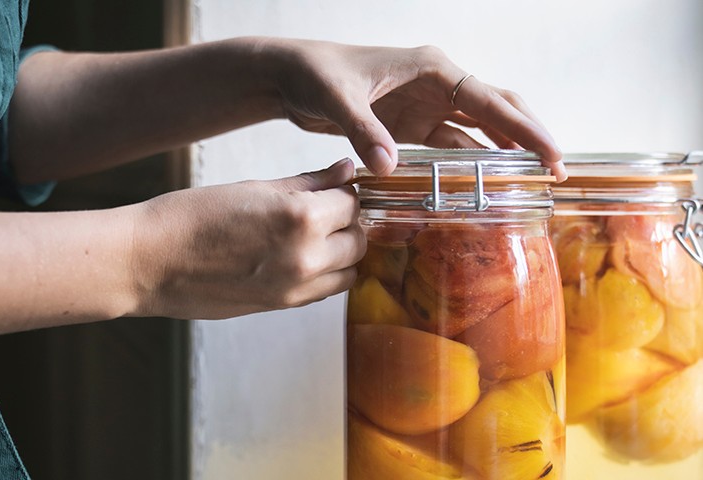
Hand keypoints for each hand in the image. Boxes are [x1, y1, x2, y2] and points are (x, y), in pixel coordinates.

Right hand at [133, 158, 364, 318]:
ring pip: (349, 271)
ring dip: (342, 252)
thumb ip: (307, 182)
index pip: (352, 204)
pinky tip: (301, 257)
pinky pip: (324, 291)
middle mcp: (306, 258)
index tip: (332, 187)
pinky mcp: (281, 306)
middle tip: (326, 209)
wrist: (149, 262)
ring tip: (315, 236)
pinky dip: (326, 274)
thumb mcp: (254, 188)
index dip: (344, 192)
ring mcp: (295, 288)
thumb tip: (345, 171)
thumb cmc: (192, 216)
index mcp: (299, 218)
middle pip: (358, 240)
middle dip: (348, 222)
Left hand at [262, 39, 563, 178]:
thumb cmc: (315, 73)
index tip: (551, 155)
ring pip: (477, 133)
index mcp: (432, 69)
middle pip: (497, 112)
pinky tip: (481, 188)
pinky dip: (466, 167)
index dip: (524, 128)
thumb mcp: (337, 99)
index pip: (490, 99)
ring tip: (529, 186)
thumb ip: (363, 131)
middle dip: (527, 139)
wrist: (290, 77)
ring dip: (501, 157)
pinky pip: (448, 149)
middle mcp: (437, 86)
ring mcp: (425, 107)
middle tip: (554, 172)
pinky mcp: (410, 127)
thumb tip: (389, 168)